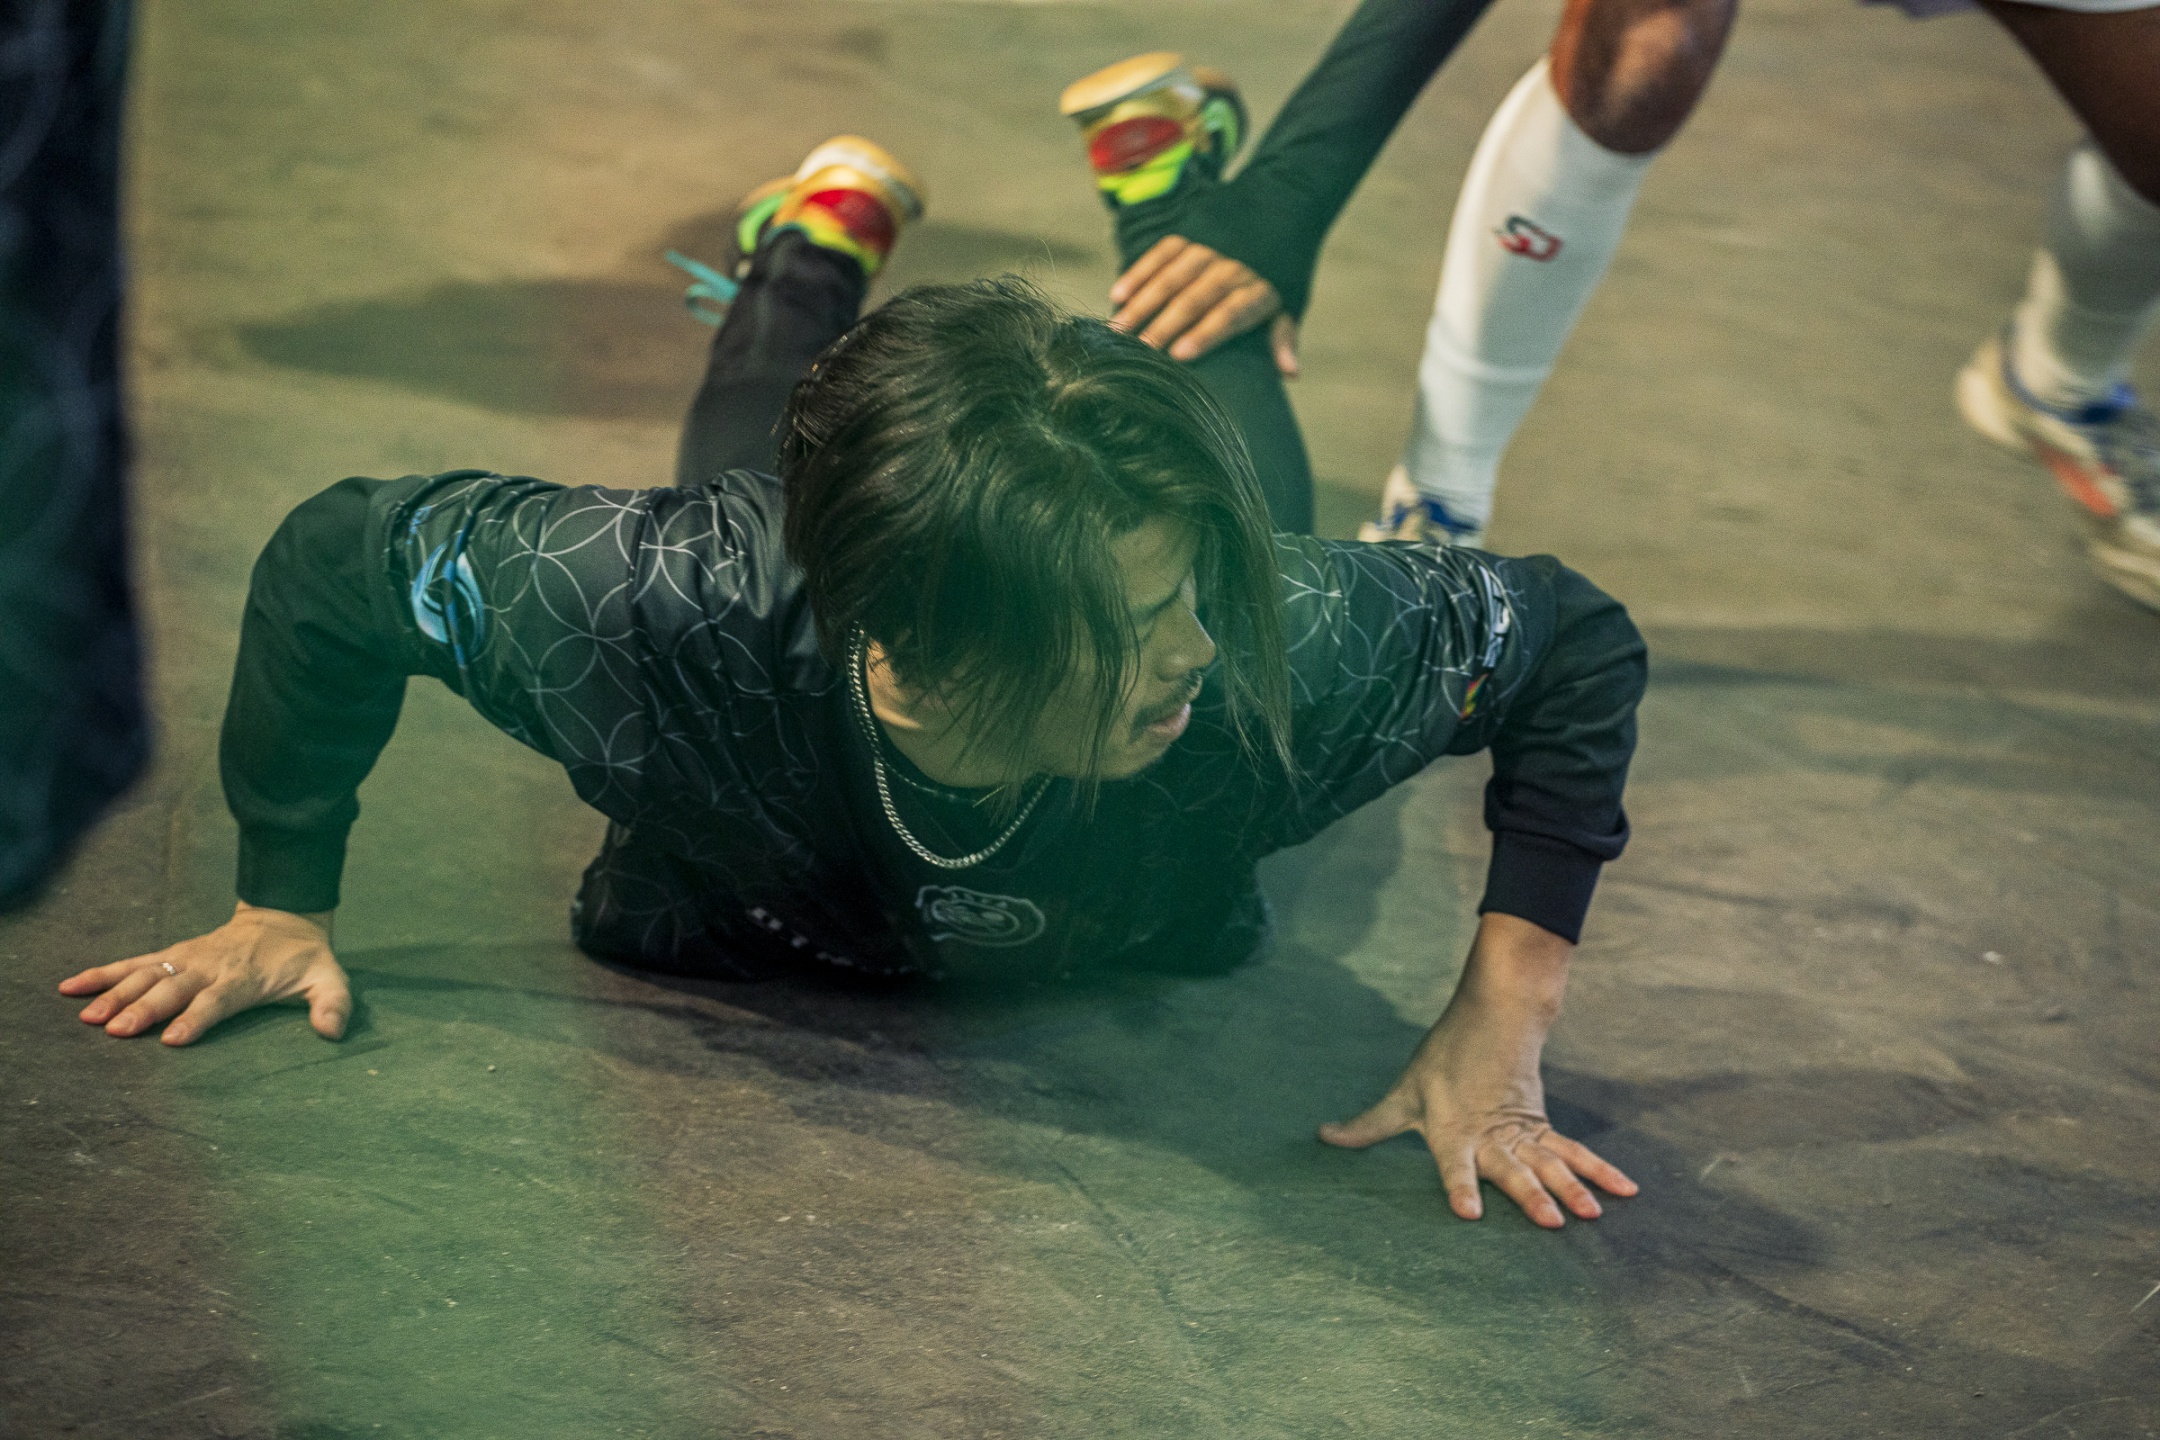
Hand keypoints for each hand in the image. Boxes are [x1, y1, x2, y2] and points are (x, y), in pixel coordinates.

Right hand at [58, 902, 350, 1046]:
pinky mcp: (170, 955)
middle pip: (173, 990)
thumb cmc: (304, 959)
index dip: (196, 1018)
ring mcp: (186, 958)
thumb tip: (333, 1031)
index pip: (217, 1001)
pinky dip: (102, 973)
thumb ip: (333, 1004)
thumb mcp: (330, 979)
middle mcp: (209, 966)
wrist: (284, 917)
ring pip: (145, 976)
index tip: (172, 1039)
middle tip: (115, 1031)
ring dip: (116, 994)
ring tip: (87, 1017)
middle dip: (144, 1010)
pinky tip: (70, 986)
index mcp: (244, 977)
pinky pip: (132, 963)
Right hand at [1110, 236, 1300, 374]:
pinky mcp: (1189, 235)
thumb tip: (1290, 374)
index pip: (1230, 314)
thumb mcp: (1290, 302)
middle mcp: (1232, 268)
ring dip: (1143, 303)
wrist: (1279, 208)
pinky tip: (1118, 295)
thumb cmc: (1278, 272)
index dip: (1205, 334)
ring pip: (1172, 277)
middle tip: (1140, 351)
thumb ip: (1283, 337)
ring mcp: (1208, 249)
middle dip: (1166, 325)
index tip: (1180, 355)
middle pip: (1195, 299)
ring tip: (1120, 329)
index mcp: (1258, 291)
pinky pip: (1160, 253)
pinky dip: (1138, 273)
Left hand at [1320, 913, 1636, 1227]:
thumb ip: (1369, 1125)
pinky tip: (1625, 1191)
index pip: (1453, 1163)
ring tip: (1591, 1216)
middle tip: (1551, 1221)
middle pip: (1511, 1167)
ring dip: (1571, 1187)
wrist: (1493, 1015)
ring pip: (1549, 1161)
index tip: (1468, 1214)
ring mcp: (1521, 1130)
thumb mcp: (1403, 1093)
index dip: (1460, 1187)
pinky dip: (1599, 1170)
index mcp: (1451, 1130)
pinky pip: (1574, 1151)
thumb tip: (1323, 1137)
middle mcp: (1490, 1134)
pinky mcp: (1542, 1125)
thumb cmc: (1442, 1060)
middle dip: (1531, 1194)